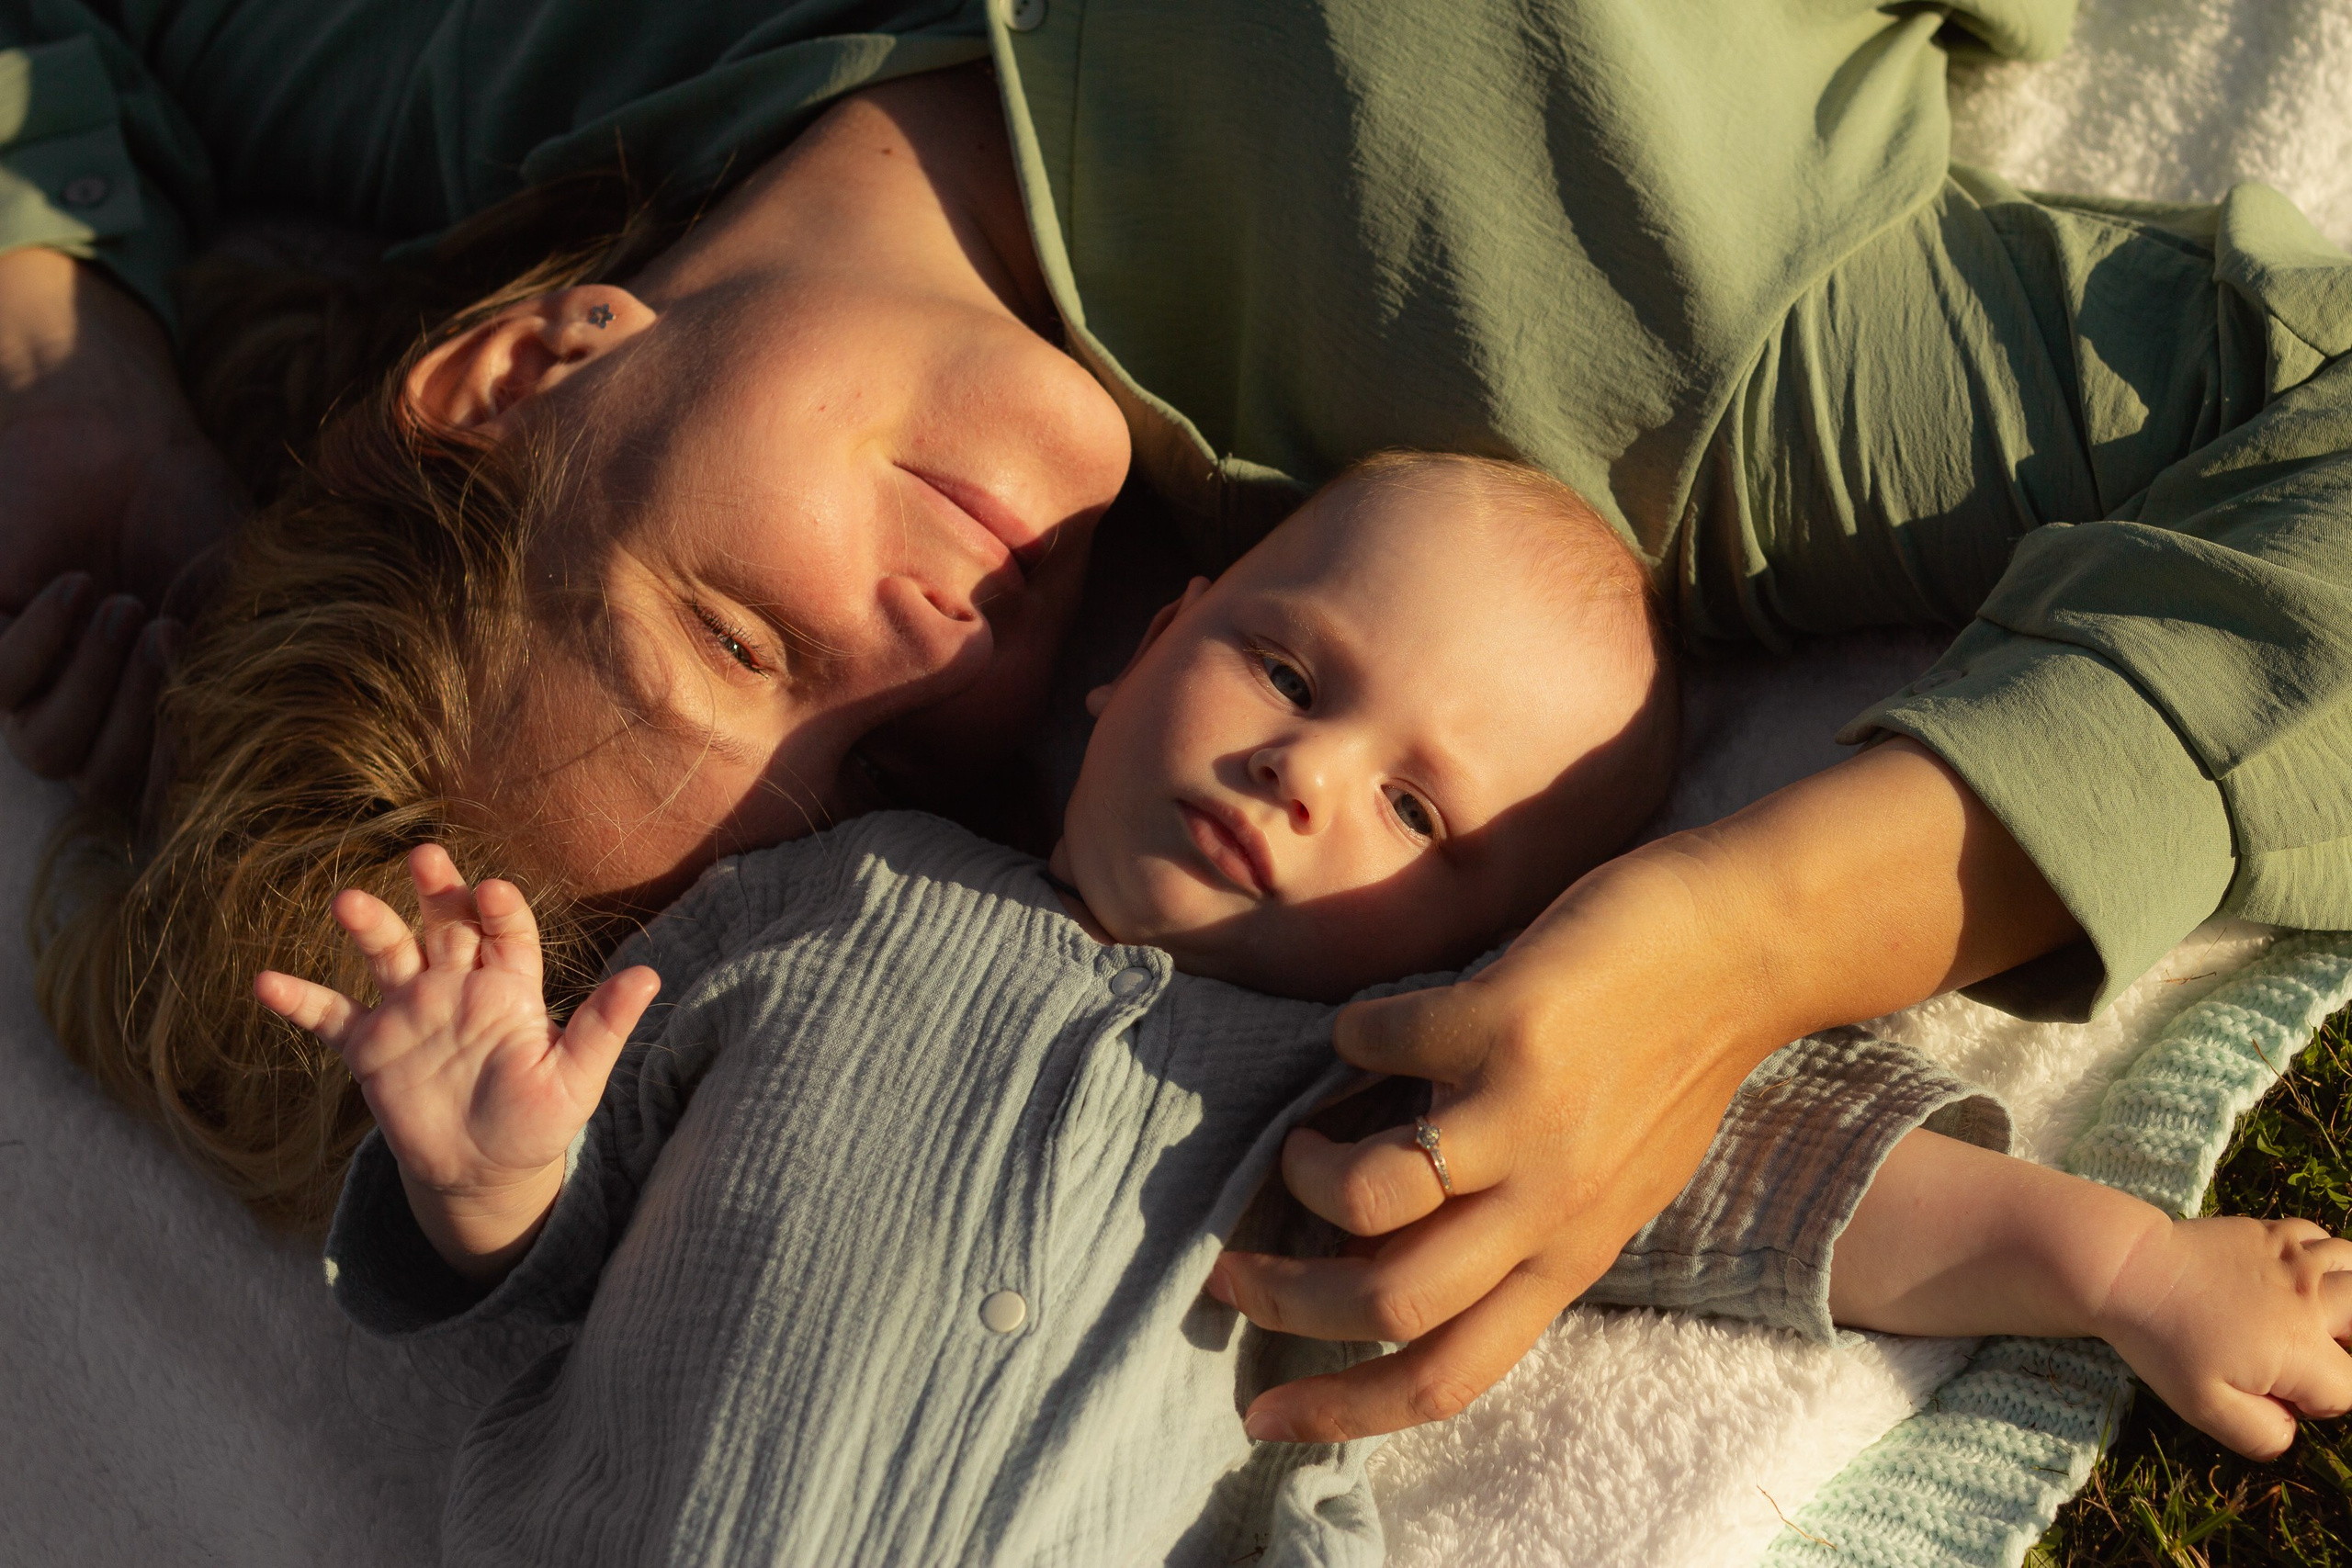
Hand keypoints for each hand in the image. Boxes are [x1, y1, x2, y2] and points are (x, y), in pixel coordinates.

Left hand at [0, 247, 243, 802]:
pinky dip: (43, 640)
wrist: (127, 435)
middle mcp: (102, 710)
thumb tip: (245, 754)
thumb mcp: (243, 600)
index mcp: (167, 715)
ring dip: (93, 683)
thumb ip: (242, 677)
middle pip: (99, 783)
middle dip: (139, 717)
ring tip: (125, 607)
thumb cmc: (198, 514)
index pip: (161, 799)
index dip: (182, 779)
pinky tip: (74, 585)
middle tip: (169, 630)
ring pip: (46, 750)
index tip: (214, 718)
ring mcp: (45, 677)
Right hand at [254, 844, 659, 1277]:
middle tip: (425, 856)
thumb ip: (604, 1025)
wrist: (483, 1170)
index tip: (492, 893)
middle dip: (435, 891)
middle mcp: (457, 985)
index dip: (500, 911)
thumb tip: (651, 975)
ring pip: (386, 954)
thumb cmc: (538, 1120)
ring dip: (369, 927)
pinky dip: (299, 1000)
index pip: (507, 933)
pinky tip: (266, 982)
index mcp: (510, 987)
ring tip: (348, 904)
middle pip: (444, 924)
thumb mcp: (577, 1078)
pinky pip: (329, 1017)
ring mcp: (409, 1011)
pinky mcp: (370, 1047)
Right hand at [1208, 852, 1755, 1439]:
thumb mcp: (1607, 1182)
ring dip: (1310, 1173)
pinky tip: (1372, 1027)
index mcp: (1569, 1256)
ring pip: (1371, 1198)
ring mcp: (1528, 1117)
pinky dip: (1352, 1036)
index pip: (1448, 1376)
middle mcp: (1550, 1207)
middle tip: (1236, 1269)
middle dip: (1287, 1298)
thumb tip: (1393, 1248)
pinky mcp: (1507, 1024)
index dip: (1341, 1410)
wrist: (1745, 947)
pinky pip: (1379, 1046)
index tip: (1260, 1419)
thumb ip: (1519, 1226)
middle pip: (1389, 1303)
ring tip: (1306, 1144)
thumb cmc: (1670, 1061)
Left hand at [2099, 1216, 2351, 1459]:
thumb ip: (2262, 1432)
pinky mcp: (2271, 1231)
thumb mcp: (2206, 1407)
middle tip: (2317, 1355)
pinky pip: (2322, 1239)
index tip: (2287, 1399)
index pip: (2349, 1388)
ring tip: (2317, 1318)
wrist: (2128, 1270)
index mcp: (2301, 1349)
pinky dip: (2325, 1260)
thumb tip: (2292, 1429)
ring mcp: (2294, 1257)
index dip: (2325, 1404)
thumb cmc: (2163, 1341)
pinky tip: (2299, 1277)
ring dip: (2350, 1298)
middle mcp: (2311, 1297)